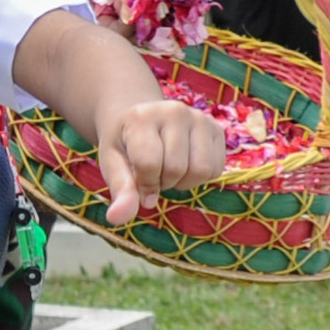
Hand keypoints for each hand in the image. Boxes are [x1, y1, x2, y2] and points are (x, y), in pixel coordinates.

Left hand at [94, 94, 226, 220]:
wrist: (143, 120)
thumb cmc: (126, 143)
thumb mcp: (112, 163)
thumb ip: (119, 189)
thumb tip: (117, 218)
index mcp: (143, 117)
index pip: (149, 164)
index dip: (144, 183)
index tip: (137, 178)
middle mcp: (174, 111)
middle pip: (177, 169)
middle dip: (163, 181)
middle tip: (153, 172)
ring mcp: (199, 118)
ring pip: (201, 170)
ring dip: (184, 182)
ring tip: (169, 170)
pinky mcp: (216, 129)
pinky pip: (216, 169)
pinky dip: (200, 178)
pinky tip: (186, 165)